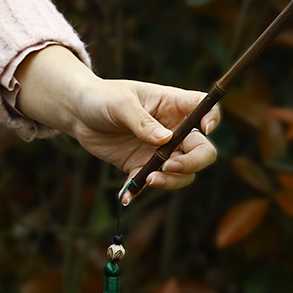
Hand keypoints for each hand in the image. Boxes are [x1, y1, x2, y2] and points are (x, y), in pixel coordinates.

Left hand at [15, 46, 218, 201]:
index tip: (205, 129)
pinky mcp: (142, 165)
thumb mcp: (120, 103)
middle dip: (193, 162)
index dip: (213, 118)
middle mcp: (174, 129)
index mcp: (174, 105)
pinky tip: (125, 195)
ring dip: (172, 181)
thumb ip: (142, 121)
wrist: (79, 113)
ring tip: (148, 180)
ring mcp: (160, 150)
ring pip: (184, 173)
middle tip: (170, 166)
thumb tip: (165, 141)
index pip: (205, 108)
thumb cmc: (102, 97)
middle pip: (202, 149)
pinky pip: (151, 183)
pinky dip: (140, 191)